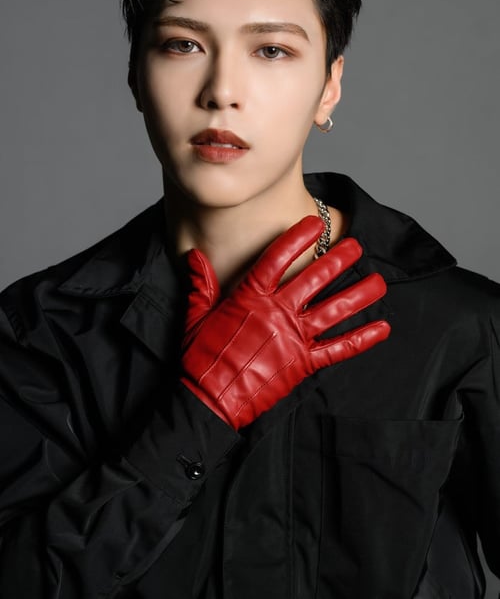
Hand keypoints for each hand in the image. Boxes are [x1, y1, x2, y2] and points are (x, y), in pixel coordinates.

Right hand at [181, 216, 389, 428]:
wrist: (209, 400)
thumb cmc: (200, 357)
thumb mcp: (195, 314)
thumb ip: (200, 282)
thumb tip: (195, 255)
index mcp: (250, 298)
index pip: (277, 259)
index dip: (297, 238)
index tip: (315, 223)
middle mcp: (277, 313)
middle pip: (314, 279)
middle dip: (338, 259)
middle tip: (356, 245)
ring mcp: (293, 338)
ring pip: (334, 311)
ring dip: (358, 294)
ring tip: (379, 281)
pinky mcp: (303, 364)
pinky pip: (338, 349)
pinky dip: (362, 339)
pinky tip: (382, 329)